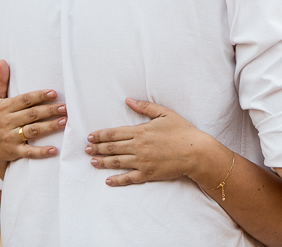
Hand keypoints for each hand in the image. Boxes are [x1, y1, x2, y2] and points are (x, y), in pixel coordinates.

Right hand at [0, 60, 66, 178]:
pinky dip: (41, 152)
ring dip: (49, 127)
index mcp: (4, 107)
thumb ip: (1, 81)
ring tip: (64, 121)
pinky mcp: (14, 151)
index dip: (39, 96)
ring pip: (32, 131)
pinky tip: (54, 150)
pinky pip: (29, 152)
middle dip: (49, 110)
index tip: (53, 93)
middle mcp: (7, 121)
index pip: (24, 100)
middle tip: (65, 107)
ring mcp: (10, 137)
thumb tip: (2, 61)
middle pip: (32, 114)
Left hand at [86, 98, 220, 186]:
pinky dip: (117, 180)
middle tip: (86, 149)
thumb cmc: (182, 131)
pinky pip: (128, 178)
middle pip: (112, 148)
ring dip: (102, 162)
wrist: (196, 152)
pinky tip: (108, 181)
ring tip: (92, 162)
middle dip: (97, 148)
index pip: (114, 133)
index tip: (90, 136)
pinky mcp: (148, 174)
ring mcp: (142, 161)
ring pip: (117, 162)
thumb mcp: (165, 113)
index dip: (100, 135)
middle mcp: (138, 147)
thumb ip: (145, 107)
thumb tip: (128, 100)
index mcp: (141, 131)